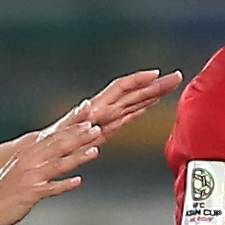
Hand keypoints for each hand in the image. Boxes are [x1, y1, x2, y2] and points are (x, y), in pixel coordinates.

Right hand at [0, 110, 105, 224]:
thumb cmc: (1, 194)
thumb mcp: (18, 172)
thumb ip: (34, 164)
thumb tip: (50, 158)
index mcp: (26, 154)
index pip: (53, 138)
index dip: (72, 128)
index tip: (88, 120)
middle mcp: (28, 162)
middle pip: (58, 146)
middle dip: (78, 137)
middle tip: (96, 128)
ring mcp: (30, 177)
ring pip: (58, 164)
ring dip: (77, 157)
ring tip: (95, 150)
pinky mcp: (30, 193)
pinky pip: (50, 188)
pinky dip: (64, 185)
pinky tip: (78, 181)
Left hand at [67, 69, 183, 133]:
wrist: (47, 149)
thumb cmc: (56, 140)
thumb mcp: (66, 129)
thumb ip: (78, 118)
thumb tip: (88, 106)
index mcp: (97, 108)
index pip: (122, 88)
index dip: (139, 80)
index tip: (155, 74)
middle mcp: (105, 110)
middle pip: (134, 93)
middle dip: (156, 85)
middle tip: (176, 77)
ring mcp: (108, 118)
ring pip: (135, 102)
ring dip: (154, 93)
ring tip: (171, 85)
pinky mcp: (108, 127)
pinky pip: (129, 115)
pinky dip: (142, 108)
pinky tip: (151, 103)